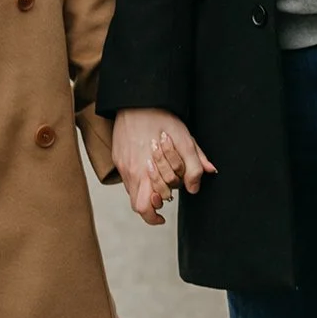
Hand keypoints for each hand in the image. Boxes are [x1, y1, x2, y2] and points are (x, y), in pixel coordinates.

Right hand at [111, 108, 214, 224]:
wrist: (138, 100)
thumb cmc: (161, 118)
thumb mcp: (185, 139)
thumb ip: (194, 164)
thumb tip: (199, 184)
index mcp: (146, 171)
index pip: (144, 208)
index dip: (154, 217)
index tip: (162, 217)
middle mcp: (130, 171)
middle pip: (137, 203)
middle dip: (153, 202)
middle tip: (165, 194)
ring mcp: (122, 164)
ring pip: (132, 191)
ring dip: (146, 190)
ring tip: (159, 178)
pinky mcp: (117, 157)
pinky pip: (127, 177)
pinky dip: (139, 178)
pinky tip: (149, 165)